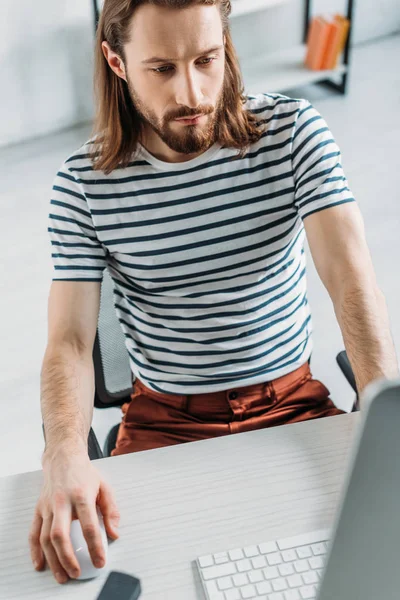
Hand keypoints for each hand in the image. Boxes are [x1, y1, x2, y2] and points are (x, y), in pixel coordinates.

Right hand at [29, 448, 119, 583]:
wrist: (63, 458)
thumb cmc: (84, 473)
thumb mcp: (104, 487)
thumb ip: (111, 510)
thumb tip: (114, 533)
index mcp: (81, 496)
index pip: (89, 526)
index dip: (95, 546)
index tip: (100, 561)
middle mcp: (62, 502)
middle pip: (60, 535)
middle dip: (68, 558)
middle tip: (77, 573)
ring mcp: (48, 507)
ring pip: (45, 538)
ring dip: (53, 560)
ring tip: (63, 575)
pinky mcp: (39, 509)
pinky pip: (34, 533)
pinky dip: (35, 551)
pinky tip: (41, 564)